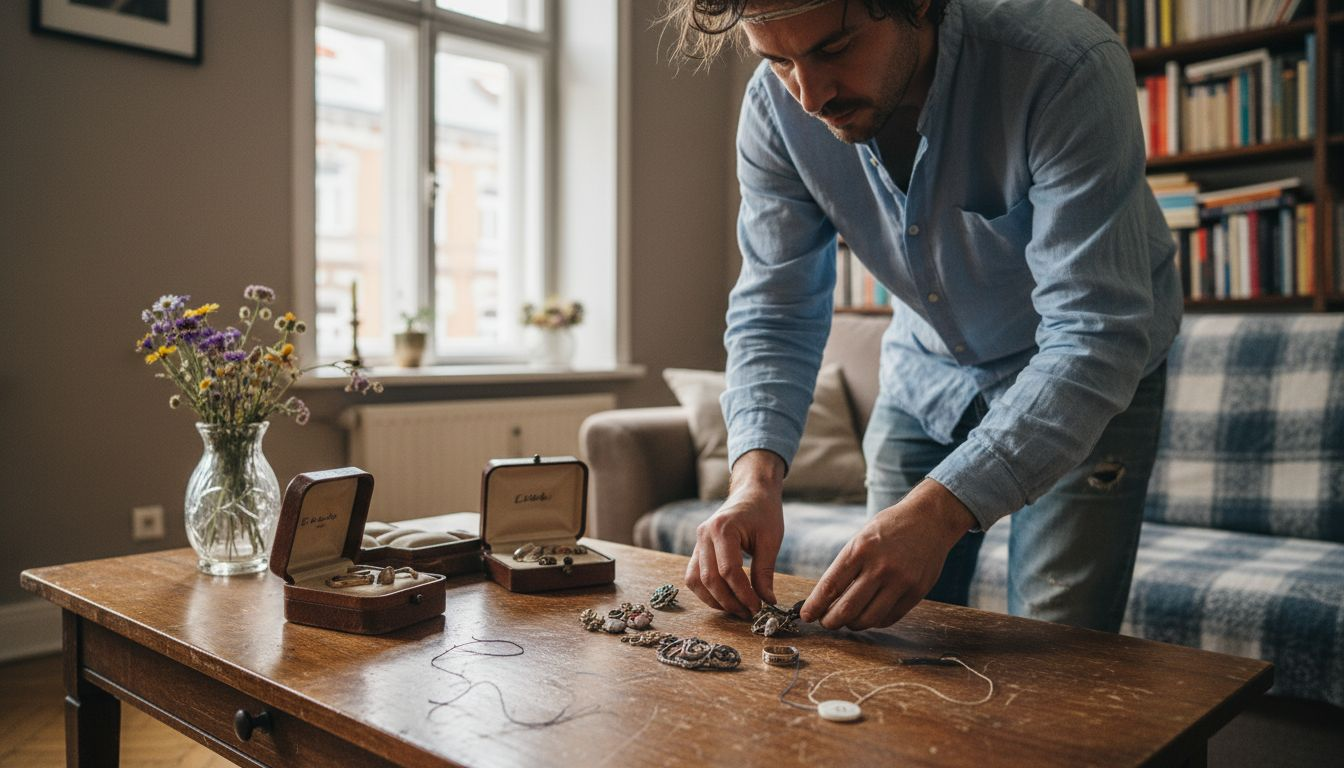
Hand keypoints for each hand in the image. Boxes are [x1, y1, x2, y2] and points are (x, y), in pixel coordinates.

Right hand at [684, 450, 785, 617]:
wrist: (751, 492)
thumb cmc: (764, 513)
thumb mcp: (770, 540)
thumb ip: (765, 572)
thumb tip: (767, 601)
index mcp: (722, 529)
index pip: (728, 571)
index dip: (743, 593)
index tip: (758, 607)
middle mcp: (704, 535)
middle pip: (709, 579)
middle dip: (729, 601)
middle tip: (748, 613)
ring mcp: (697, 542)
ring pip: (695, 580)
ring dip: (714, 600)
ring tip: (736, 609)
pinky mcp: (697, 549)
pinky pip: (694, 575)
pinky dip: (706, 591)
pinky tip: (724, 599)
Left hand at [800, 479, 974, 630]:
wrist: (930, 519)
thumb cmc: (890, 528)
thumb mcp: (862, 538)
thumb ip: (847, 566)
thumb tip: (826, 598)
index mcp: (860, 549)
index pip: (831, 586)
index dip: (815, 606)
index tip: (806, 615)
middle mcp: (880, 567)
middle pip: (847, 609)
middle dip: (830, 621)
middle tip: (826, 622)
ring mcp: (901, 581)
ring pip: (868, 618)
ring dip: (852, 624)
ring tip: (847, 620)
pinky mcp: (917, 592)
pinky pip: (889, 618)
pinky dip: (875, 621)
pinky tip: (869, 615)